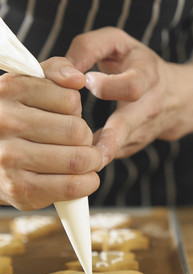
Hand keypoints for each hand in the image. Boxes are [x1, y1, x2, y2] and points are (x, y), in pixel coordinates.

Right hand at [0, 57, 101, 209]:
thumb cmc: (21, 120)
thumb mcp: (32, 88)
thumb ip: (56, 72)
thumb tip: (78, 79)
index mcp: (8, 91)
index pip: (71, 100)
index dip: (77, 111)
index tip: (66, 116)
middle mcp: (4, 122)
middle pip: (77, 131)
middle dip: (86, 138)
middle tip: (78, 143)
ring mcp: (8, 158)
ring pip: (78, 159)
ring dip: (91, 161)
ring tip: (83, 160)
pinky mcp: (19, 189)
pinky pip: (73, 186)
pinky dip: (88, 183)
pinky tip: (83, 178)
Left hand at [66, 27, 192, 168]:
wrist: (179, 97)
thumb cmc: (139, 64)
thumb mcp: (118, 43)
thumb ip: (88, 48)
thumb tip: (62, 73)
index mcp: (147, 76)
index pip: (132, 85)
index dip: (109, 86)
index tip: (87, 82)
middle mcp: (149, 106)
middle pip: (129, 125)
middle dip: (112, 140)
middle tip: (96, 154)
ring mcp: (144, 130)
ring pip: (121, 147)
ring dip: (101, 155)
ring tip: (84, 164)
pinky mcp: (135, 145)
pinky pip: (113, 153)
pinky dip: (96, 155)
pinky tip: (81, 157)